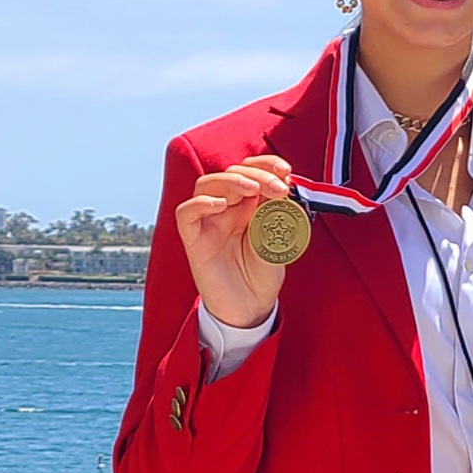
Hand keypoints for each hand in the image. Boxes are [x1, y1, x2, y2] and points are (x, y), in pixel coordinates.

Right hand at [175, 154, 292, 329]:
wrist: (251, 307)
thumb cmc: (263, 273)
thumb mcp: (278, 238)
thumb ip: (276, 213)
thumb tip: (279, 184)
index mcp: (247, 204)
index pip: (250, 170)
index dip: (265, 164)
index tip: (285, 170)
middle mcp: (226, 208)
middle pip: (230, 173)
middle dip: (256, 175)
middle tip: (277, 188)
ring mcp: (209, 221)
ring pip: (206, 184)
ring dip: (230, 181)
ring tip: (252, 191)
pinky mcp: (194, 239)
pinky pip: (186, 213)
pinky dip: (200, 203)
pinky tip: (221, 205)